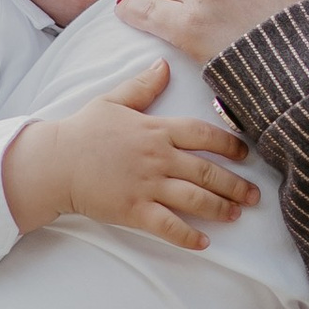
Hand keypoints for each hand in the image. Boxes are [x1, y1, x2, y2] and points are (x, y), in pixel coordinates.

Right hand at [2, 57, 260, 252]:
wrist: (54, 161)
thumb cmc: (83, 130)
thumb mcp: (114, 100)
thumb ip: (143, 86)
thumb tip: (164, 65)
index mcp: (156, 129)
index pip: (204, 134)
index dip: (230, 144)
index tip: (246, 154)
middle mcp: (158, 157)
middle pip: (207, 170)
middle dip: (235, 184)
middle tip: (255, 196)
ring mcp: (148, 184)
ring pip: (195, 198)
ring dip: (220, 208)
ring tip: (236, 215)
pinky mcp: (134, 209)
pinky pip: (168, 225)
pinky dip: (188, 236)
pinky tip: (204, 242)